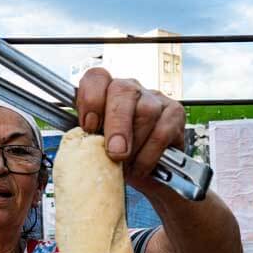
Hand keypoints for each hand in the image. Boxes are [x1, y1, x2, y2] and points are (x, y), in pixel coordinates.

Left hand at [76, 68, 184, 191]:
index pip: (96, 78)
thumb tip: (77, 149)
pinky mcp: (175, 113)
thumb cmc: (117, 158)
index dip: (91, 99)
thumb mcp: (96, 148)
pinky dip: (149, 154)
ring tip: (126, 165)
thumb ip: (86, 141)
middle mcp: (130, 90)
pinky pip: (162, 131)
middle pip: (123, 91)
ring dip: (134, 144)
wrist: (148, 174)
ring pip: (145, 111)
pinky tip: (141, 166)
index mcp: (106, 92)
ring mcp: (155, 99)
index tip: (89, 126)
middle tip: (114, 153)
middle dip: (116, 125)